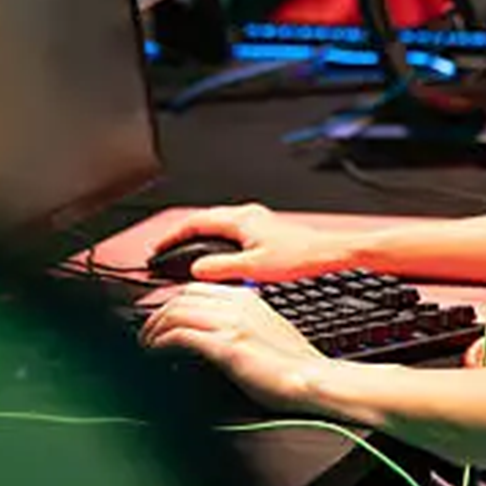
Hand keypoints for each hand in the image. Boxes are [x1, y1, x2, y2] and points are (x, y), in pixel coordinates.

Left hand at [140, 282, 327, 411]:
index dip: (171, 301)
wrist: (314, 379)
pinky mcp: (227, 347)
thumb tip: (213, 332)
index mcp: (247, 297)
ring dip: (153, 329)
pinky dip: (160, 343)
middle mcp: (237, 304)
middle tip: (145, 333)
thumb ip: (240, 321)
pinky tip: (154, 353)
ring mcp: (231, 324)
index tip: (160, 318)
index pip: (196, 288)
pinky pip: (181, 336)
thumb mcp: (266, 329)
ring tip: (144, 345)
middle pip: (181, 297)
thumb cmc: (294, 363)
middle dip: (156, 314)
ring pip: (176, 313)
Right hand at [150, 203, 344, 282]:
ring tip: (184, 255)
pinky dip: (214, 242)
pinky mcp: (264, 229)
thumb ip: (221, 268)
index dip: (173, 236)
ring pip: (217, 225)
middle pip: (204, 220)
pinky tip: (215, 257)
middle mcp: (247, 215)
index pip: (195, 222)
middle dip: (182, 236)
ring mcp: (256, 220)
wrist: (328, 253)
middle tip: (165, 252)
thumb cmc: (299, 257)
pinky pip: (229, 231)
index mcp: (240, 219)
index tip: (157, 248)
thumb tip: (197, 270)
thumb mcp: (254, 268)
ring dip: (198, 238)